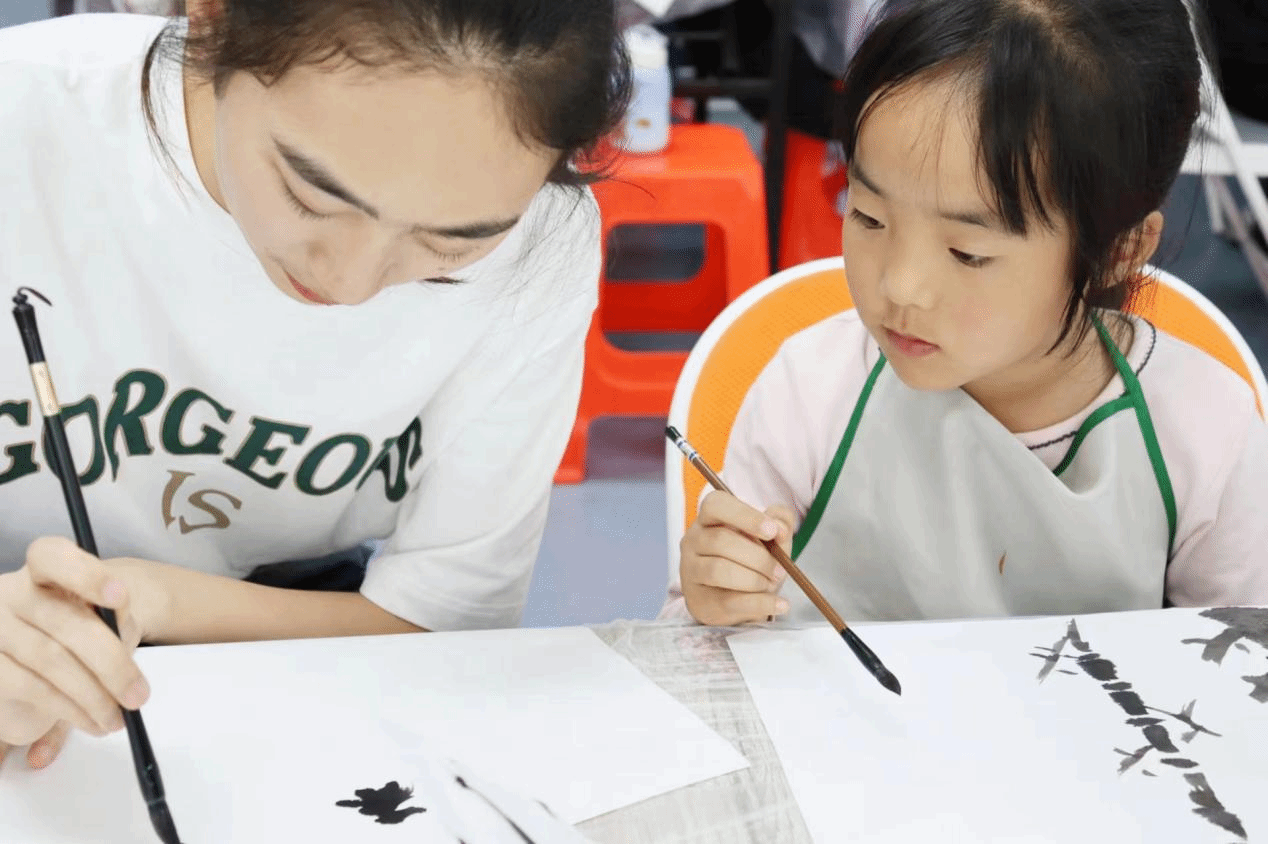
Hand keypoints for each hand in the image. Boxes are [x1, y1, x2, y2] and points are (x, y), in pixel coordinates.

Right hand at [0, 537, 150, 769]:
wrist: (57, 644)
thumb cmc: (85, 622)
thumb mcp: (105, 612)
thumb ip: (113, 617)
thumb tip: (120, 630)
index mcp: (43, 568)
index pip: (53, 557)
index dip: (87, 574)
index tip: (122, 596)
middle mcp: (12, 594)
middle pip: (65, 623)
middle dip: (110, 663)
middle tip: (139, 695)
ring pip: (50, 661)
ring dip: (92, 696)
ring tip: (120, 717)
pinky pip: (32, 688)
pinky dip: (69, 709)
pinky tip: (93, 720)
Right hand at [680, 491, 796, 625]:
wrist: (738, 598)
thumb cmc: (752, 559)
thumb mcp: (770, 538)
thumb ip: (780, 522)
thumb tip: (780, 528)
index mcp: (709, 518)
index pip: (715, 505)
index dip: (745, 516)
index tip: (772, 531)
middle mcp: (693, 540)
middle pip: (721, 540)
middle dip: (758, 557)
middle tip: (780, 569)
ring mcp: (691, 571)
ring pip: (719, 570)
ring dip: (754, 579)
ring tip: (771, 584)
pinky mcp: (698, 601)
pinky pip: (729, 601)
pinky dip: (760, 603)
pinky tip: (780, 603)